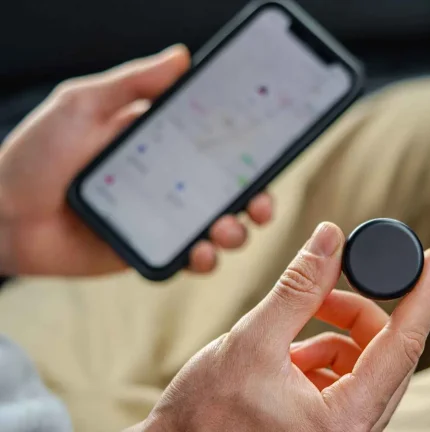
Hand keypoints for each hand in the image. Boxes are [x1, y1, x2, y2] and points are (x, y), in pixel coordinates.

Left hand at [0, 45, 272, 275]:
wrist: (1, 216)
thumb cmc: (35, 156)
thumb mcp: (83, 106)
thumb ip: (134, 84)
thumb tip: (182, 57)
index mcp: (162, 145)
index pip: (215, 144)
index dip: (247, 149)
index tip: (270, 150)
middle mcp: (169, 181)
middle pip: (229, 190)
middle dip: (256, 199)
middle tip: (262, 204)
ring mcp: (162, 219)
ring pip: (218, 226)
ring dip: (235, 231)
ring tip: (226, 230)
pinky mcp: (150, 251)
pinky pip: (188, 259)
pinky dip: (204, 259)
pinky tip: (200, 253)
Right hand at [133, 222, 429, 431]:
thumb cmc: (202, 419)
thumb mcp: (252, 341)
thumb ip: (299, 287)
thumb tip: (331, 239)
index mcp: (345, 420)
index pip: (404, 345)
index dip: (423, 295)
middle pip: (387, 354)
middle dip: (359, 313)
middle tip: (324, 290)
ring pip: (367, 366)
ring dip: (337, 336)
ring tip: (291, 334)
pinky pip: (348, 382)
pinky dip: (325, 358)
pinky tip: (290, 356)